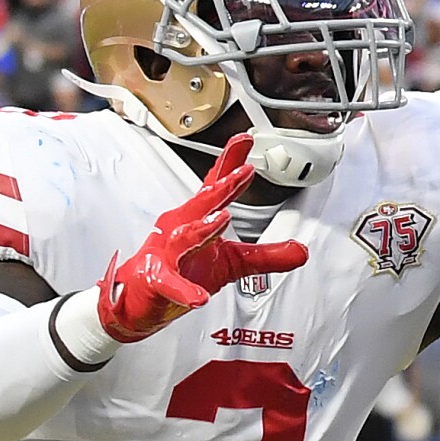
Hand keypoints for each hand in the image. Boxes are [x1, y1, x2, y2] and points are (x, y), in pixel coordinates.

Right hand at [96, 133, 308, 343]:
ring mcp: (165, 254)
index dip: (230, 164)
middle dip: (221, 187)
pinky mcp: (155, 281)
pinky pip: (169, 283)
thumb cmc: (181, 271)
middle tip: (242, 172)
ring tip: (222, 220)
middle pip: (201, 203)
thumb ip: (266, 256)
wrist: (138, 300)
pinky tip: (198, 297)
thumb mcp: (231, 263)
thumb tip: (301, 251)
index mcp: (196, 219)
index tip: (245, 140)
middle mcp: (179, 229)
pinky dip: (183, 290)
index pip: (215, 188)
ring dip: (202, 229)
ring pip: (183, 237)